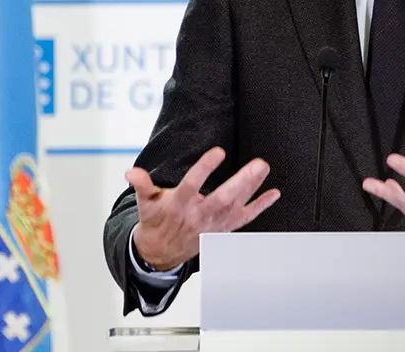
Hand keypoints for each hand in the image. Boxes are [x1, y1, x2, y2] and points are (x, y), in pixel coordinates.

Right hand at [126, 146, 279, 269]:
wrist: (160, 252)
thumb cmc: (156, 220)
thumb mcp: (145, 202)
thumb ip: (141, 185)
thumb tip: (130, 172)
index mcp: (179, 204)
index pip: (192, 185)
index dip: (205, 168)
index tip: (218, 152)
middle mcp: (199, 215)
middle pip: (223, 198)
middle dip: (242, 182)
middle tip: (259, 163)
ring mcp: (213, 223)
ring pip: (236, 207)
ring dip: (253, 188)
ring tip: (264, 168)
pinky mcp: (223, 229)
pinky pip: (245, 218)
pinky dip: (260, 207)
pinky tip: (273, 194)